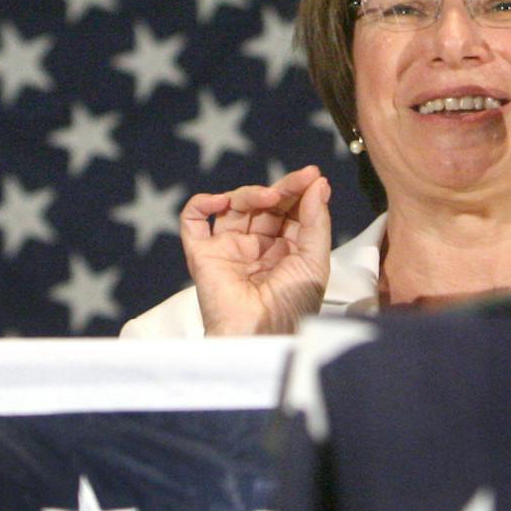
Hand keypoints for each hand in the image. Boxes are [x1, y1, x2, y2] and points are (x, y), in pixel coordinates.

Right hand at [178, 164, 332, 335]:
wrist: (262, 335)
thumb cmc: (292, 306)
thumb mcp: (315, 261)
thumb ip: (316, 220)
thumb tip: (318, 182)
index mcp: (285, 249)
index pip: (289, 209)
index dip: (300, 190)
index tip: (313, 175)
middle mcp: (256, 246)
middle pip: (264, 204)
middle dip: (282, 188)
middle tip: (300, 179)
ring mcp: (228, 248)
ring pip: (234, 205)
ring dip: (251, 193)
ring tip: (269, 197)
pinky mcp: (202, 254)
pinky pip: (193, 220)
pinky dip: (203, 203)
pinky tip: (222, 200)